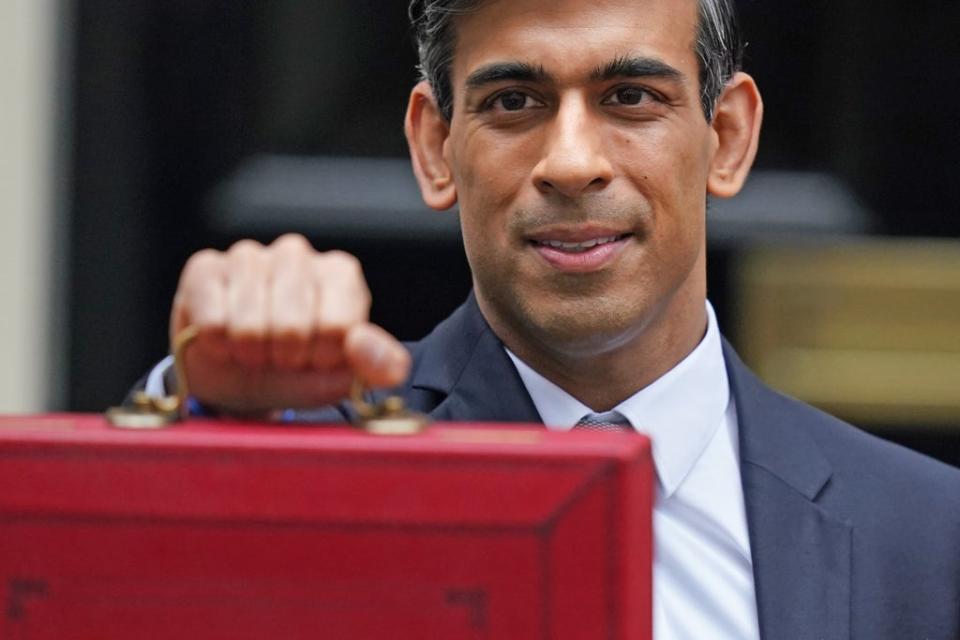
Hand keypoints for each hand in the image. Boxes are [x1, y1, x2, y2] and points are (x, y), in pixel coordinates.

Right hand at [169, 234, 409, 413]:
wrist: (238, 377)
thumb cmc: (297, 369)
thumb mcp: (346, 376)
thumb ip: (378, 365)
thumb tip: (362, 344)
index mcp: (340, 273)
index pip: (337, 329)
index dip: (321, 359)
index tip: (316, 359)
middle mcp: (297, 253)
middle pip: (292, 327)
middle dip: (284, 358)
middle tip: (280, 356)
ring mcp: (248, 255)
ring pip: (249, 326)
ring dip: (250, 353)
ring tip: (253, 348)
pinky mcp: (204, 267)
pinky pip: (212, 321)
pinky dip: (217, 345)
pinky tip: (224, 337)